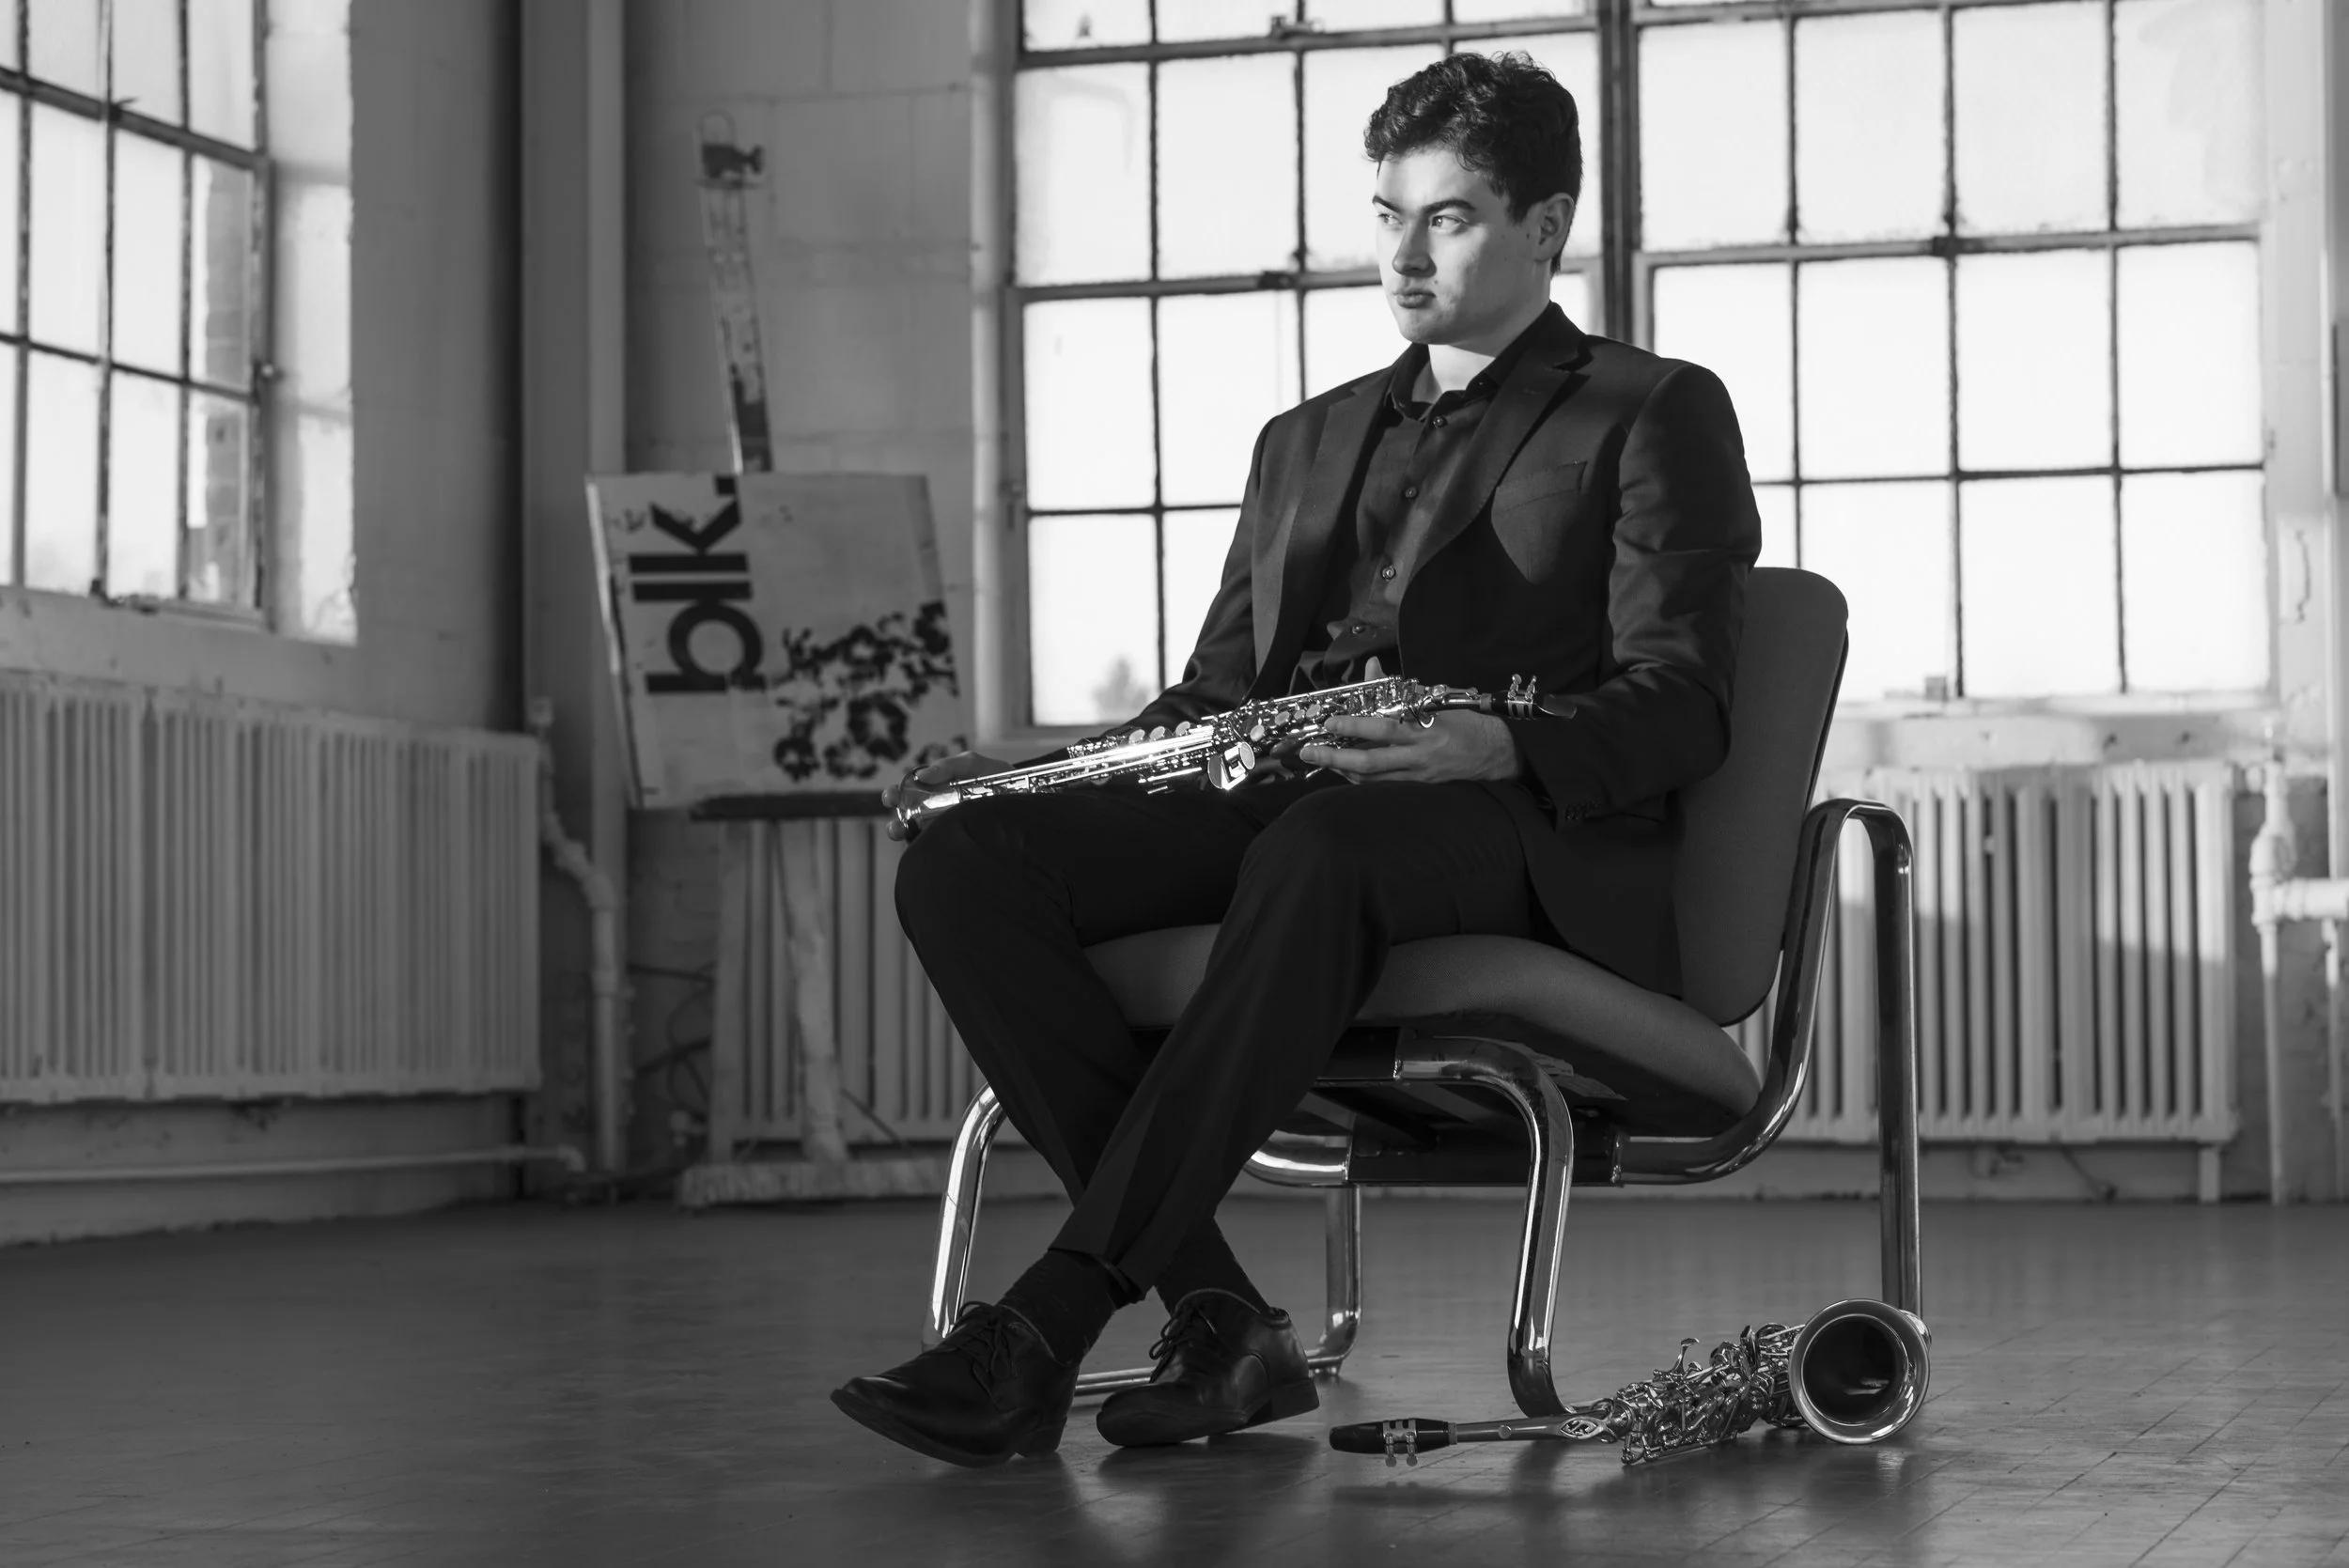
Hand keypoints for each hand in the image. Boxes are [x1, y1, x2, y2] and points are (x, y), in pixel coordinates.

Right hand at [881, 750, 1009, 840]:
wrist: (1027, 800)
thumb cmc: (999, 779)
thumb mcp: (973, 765)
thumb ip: (949, 766)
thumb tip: (922, 775)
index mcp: (936, 791)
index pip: (908, 794)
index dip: (894, 795)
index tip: (890, 797)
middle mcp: (937, 812)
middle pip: (908, 819)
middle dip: (895, 821)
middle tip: (895, 822)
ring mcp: (948, 830)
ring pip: (920, 838)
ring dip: (907, 838)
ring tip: (904, 836)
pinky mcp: (960, 845)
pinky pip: (940, 851)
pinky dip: (929, 851)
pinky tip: (927, 849)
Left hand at [1296, 709, 1521, 783]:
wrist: (1499, 753)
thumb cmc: (1468, 720)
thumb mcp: (1439, 696)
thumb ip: (1402, 687)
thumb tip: (1372, 667)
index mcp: (1426, 728)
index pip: (1384, 728)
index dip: (1355, 725)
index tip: (1331, 720)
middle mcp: (1420, 755)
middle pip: (1371, 761)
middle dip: (1336, 756)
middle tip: (1310, 750)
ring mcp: (1419, 775)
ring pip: (1373, 778)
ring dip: (1343, 769)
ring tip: (1320, 759)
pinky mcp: (1420, 787)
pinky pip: (1384, 786)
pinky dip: (1361, 779)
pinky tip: (1345, 771)